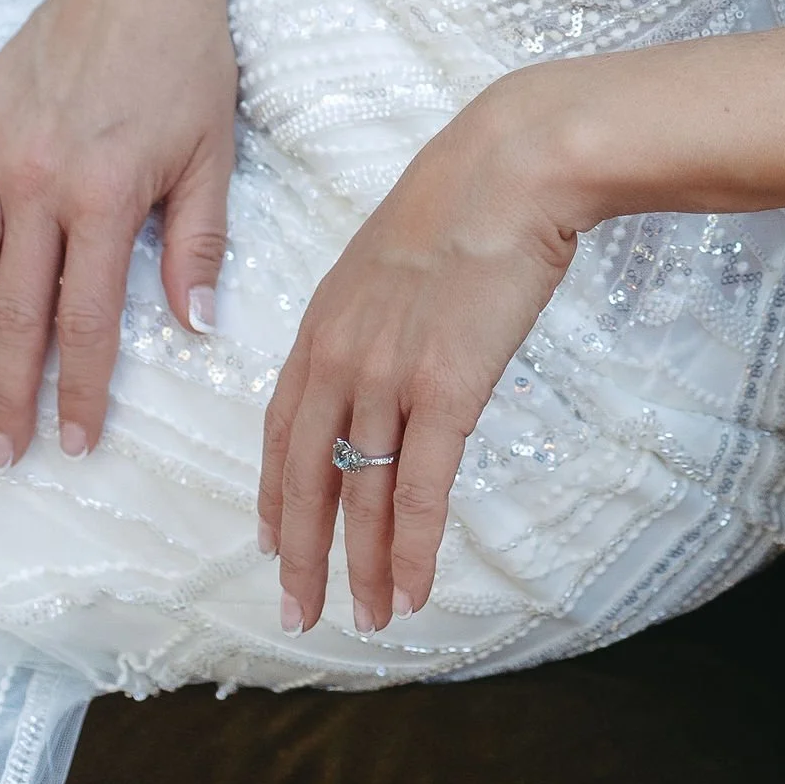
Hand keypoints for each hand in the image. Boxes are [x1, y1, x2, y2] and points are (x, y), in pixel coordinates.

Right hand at [0, 0, 241, 462]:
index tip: (74, 439)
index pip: (85, 318)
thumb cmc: (187, 60)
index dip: (78, 389)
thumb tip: (194, 324)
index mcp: (106, 195)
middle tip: (4, 450)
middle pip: (15, 312)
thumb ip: (198, 242)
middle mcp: (37, 181)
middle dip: (10, 391)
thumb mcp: (213, 152)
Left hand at [259, 67, 582, 635]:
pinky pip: (418, 488)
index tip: (272, 539)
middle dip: (300, 551)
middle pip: (304, 474)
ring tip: (364, 617)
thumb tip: (398, 337)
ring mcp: (388, 375)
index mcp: (325, 320)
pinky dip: (411, 547)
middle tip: (299, 610)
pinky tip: (410, 589)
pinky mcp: (445, 389)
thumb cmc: (470, 195)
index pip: (283, 425)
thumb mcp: (397, 251)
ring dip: (360, 566)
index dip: (276, 491)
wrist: (512, 165)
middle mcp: (341, 355)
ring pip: (361, 494)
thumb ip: (382, 308)